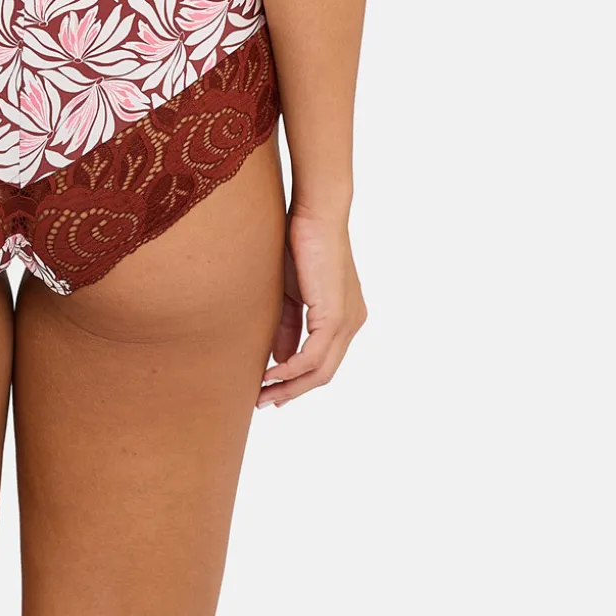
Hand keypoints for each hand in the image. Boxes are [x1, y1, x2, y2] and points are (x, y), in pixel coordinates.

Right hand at [258, 208, 364, 406]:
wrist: (315, 213)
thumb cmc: (300, 242)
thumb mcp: (291, 292)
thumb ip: (289, 326)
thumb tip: (281, 359)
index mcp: (345, 316)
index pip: (323, 360)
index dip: (298, 379)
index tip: (271, 388)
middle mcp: (352, 323)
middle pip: (324, 373)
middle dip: (292, 390)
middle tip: (264, 401)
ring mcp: (347, 322)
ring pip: (321, 371)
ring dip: (290, 386)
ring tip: (262, 393)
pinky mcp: (335, 317)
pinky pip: (314, 357)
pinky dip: (292, 369)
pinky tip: (271, 374)